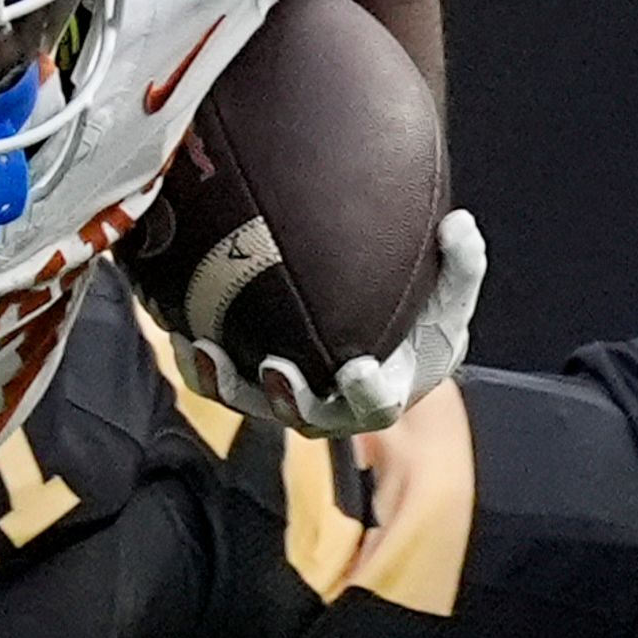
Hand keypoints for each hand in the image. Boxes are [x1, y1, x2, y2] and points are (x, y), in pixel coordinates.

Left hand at [177, 208, 485, 438]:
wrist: (382, 338)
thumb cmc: (420, 323)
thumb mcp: (450, 296)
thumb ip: (460, 265)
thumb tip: (460, 223)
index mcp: (382, 393)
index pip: (377, 404)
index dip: (366, 391)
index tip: (358, 367)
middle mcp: (331, 406)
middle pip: (305, 414)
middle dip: (289, 397)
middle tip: (277, 368)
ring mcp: (285, 397)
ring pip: (248, 401)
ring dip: (224, 381)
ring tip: (204, 348)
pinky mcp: (250, 381)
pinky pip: (216, 379)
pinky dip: (195, 359)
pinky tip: (177, 327)